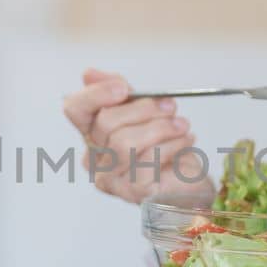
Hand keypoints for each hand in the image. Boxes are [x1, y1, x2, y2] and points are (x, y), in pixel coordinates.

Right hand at [62, 69, 198, 203]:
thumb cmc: (166, 147)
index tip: (123, 87)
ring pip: (124, 143)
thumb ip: (120, 94)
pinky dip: (171, 145)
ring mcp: (111, 178)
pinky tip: (184, 142)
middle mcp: (95, 158)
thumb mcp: (144, 112)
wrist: (191, 180)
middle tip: (170, 106)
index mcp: (93, 134)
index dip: (95, 94)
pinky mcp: (133, 192)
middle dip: (143, 109)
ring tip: (182, 126)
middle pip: (106, 123)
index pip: (75, 109)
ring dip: (161, 128)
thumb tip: (89, 74)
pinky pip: (147, 160)